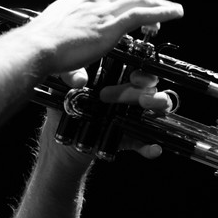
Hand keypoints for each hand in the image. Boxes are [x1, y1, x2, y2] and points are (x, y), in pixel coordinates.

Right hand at [25, 0, 183, 75]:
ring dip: (158, 3)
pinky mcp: (112, 25)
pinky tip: (175, 12)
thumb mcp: (53, 42)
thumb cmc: (39, 46)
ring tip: (172, 10)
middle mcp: (93, 0)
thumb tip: (78, 79)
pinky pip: (143, 13)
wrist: (36, 47)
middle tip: (154, 9)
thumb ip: (69, 58)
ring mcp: (103, 11)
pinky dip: (163, 11)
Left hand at [41, 70, 169, 167]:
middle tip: (118, 96)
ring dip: (157, 105)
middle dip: (140, 90)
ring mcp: (132, 117)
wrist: (61, 141)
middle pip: (149, 88)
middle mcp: (129, 97)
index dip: (142, 72)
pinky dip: (150, 146)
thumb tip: (79, 80)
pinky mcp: (129, 139)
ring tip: (144, 104)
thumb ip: (67, 76)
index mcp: (116, 81)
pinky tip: (152, 148)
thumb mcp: (61, 89)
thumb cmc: (63, 108)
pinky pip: (145, 143)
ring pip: (157, 109)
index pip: (138, 70)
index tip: (133, 76)